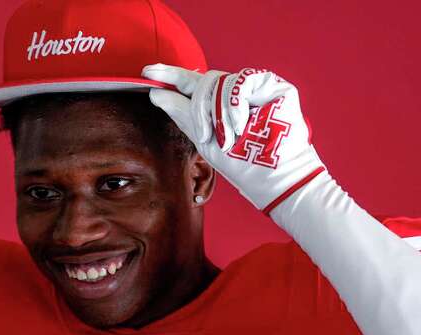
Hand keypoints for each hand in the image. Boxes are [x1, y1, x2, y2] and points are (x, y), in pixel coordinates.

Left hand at [143, 64, 325, 214]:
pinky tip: (242, 124)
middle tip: (204, 133)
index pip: (191, 83)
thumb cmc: (242, 164)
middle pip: (203, 80)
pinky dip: (237, 104)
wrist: (272, 176)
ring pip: (220, 80)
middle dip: (197, 106)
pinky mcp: (272, 85)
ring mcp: (253, 87)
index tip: (148, 71)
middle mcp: (234, 93)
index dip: (170, 74)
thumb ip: (182, 114)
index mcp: (216, 105)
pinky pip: (243, 80)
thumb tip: (156, 93)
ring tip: (230, 137)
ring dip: (219, 113)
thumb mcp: (204, 139)